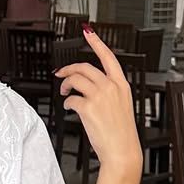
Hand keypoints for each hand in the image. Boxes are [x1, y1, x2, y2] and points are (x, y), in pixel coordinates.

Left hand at [54, 27, 142, 177]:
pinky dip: (67, 102)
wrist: (122, 151)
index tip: (88, 32)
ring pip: (76, 79)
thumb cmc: (121, 132)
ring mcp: (100, 96)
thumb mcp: (121, 106)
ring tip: (64, 91)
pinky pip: (71, 98)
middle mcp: (111, 87)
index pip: (108, 57)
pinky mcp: (88, 107)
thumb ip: (109, 92)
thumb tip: (89, 86)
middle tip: (61, 73)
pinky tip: (69, 108)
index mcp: (122, 85)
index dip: (96, 42)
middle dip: (69, 68)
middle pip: (85, 67)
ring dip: (66, 84)